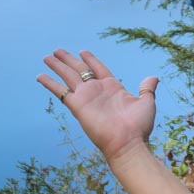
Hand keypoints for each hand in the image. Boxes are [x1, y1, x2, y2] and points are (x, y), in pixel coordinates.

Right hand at [38, 49, 158, 161]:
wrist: (128, 142)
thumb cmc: (139, 126)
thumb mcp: (146, 102)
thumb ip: (147, 89)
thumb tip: (153, 78)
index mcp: (113, 87)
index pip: (98, 68)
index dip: (91, 59)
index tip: (82, 51)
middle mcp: (96, 90)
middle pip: (79, 69)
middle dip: (68, 60)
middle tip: (57, 51)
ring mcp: (86, 97)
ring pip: (68, 76)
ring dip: (57, 66)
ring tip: (47, 57)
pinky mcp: (77, 105)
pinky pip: (60, 91)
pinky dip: (50, 83)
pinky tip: (40, 76)